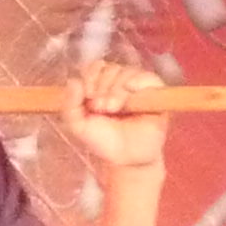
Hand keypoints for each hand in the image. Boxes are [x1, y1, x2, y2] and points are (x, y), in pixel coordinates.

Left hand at [62, 59, 168, 173]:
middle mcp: (119, 82)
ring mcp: (138, 86)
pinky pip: (146, 77)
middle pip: (110, 68)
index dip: (90, 77)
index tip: (87, 96)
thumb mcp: (78, 125)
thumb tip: (73, 80)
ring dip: (116, 90)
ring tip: (112, 109)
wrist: (125, 158)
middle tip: (99, 107)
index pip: (96, 67)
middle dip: (101, 86)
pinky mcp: (155, 92)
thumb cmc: (103, 141)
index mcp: (101, 85)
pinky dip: (135, 83)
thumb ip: (70, 105)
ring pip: (126, 72)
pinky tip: (128, 96)